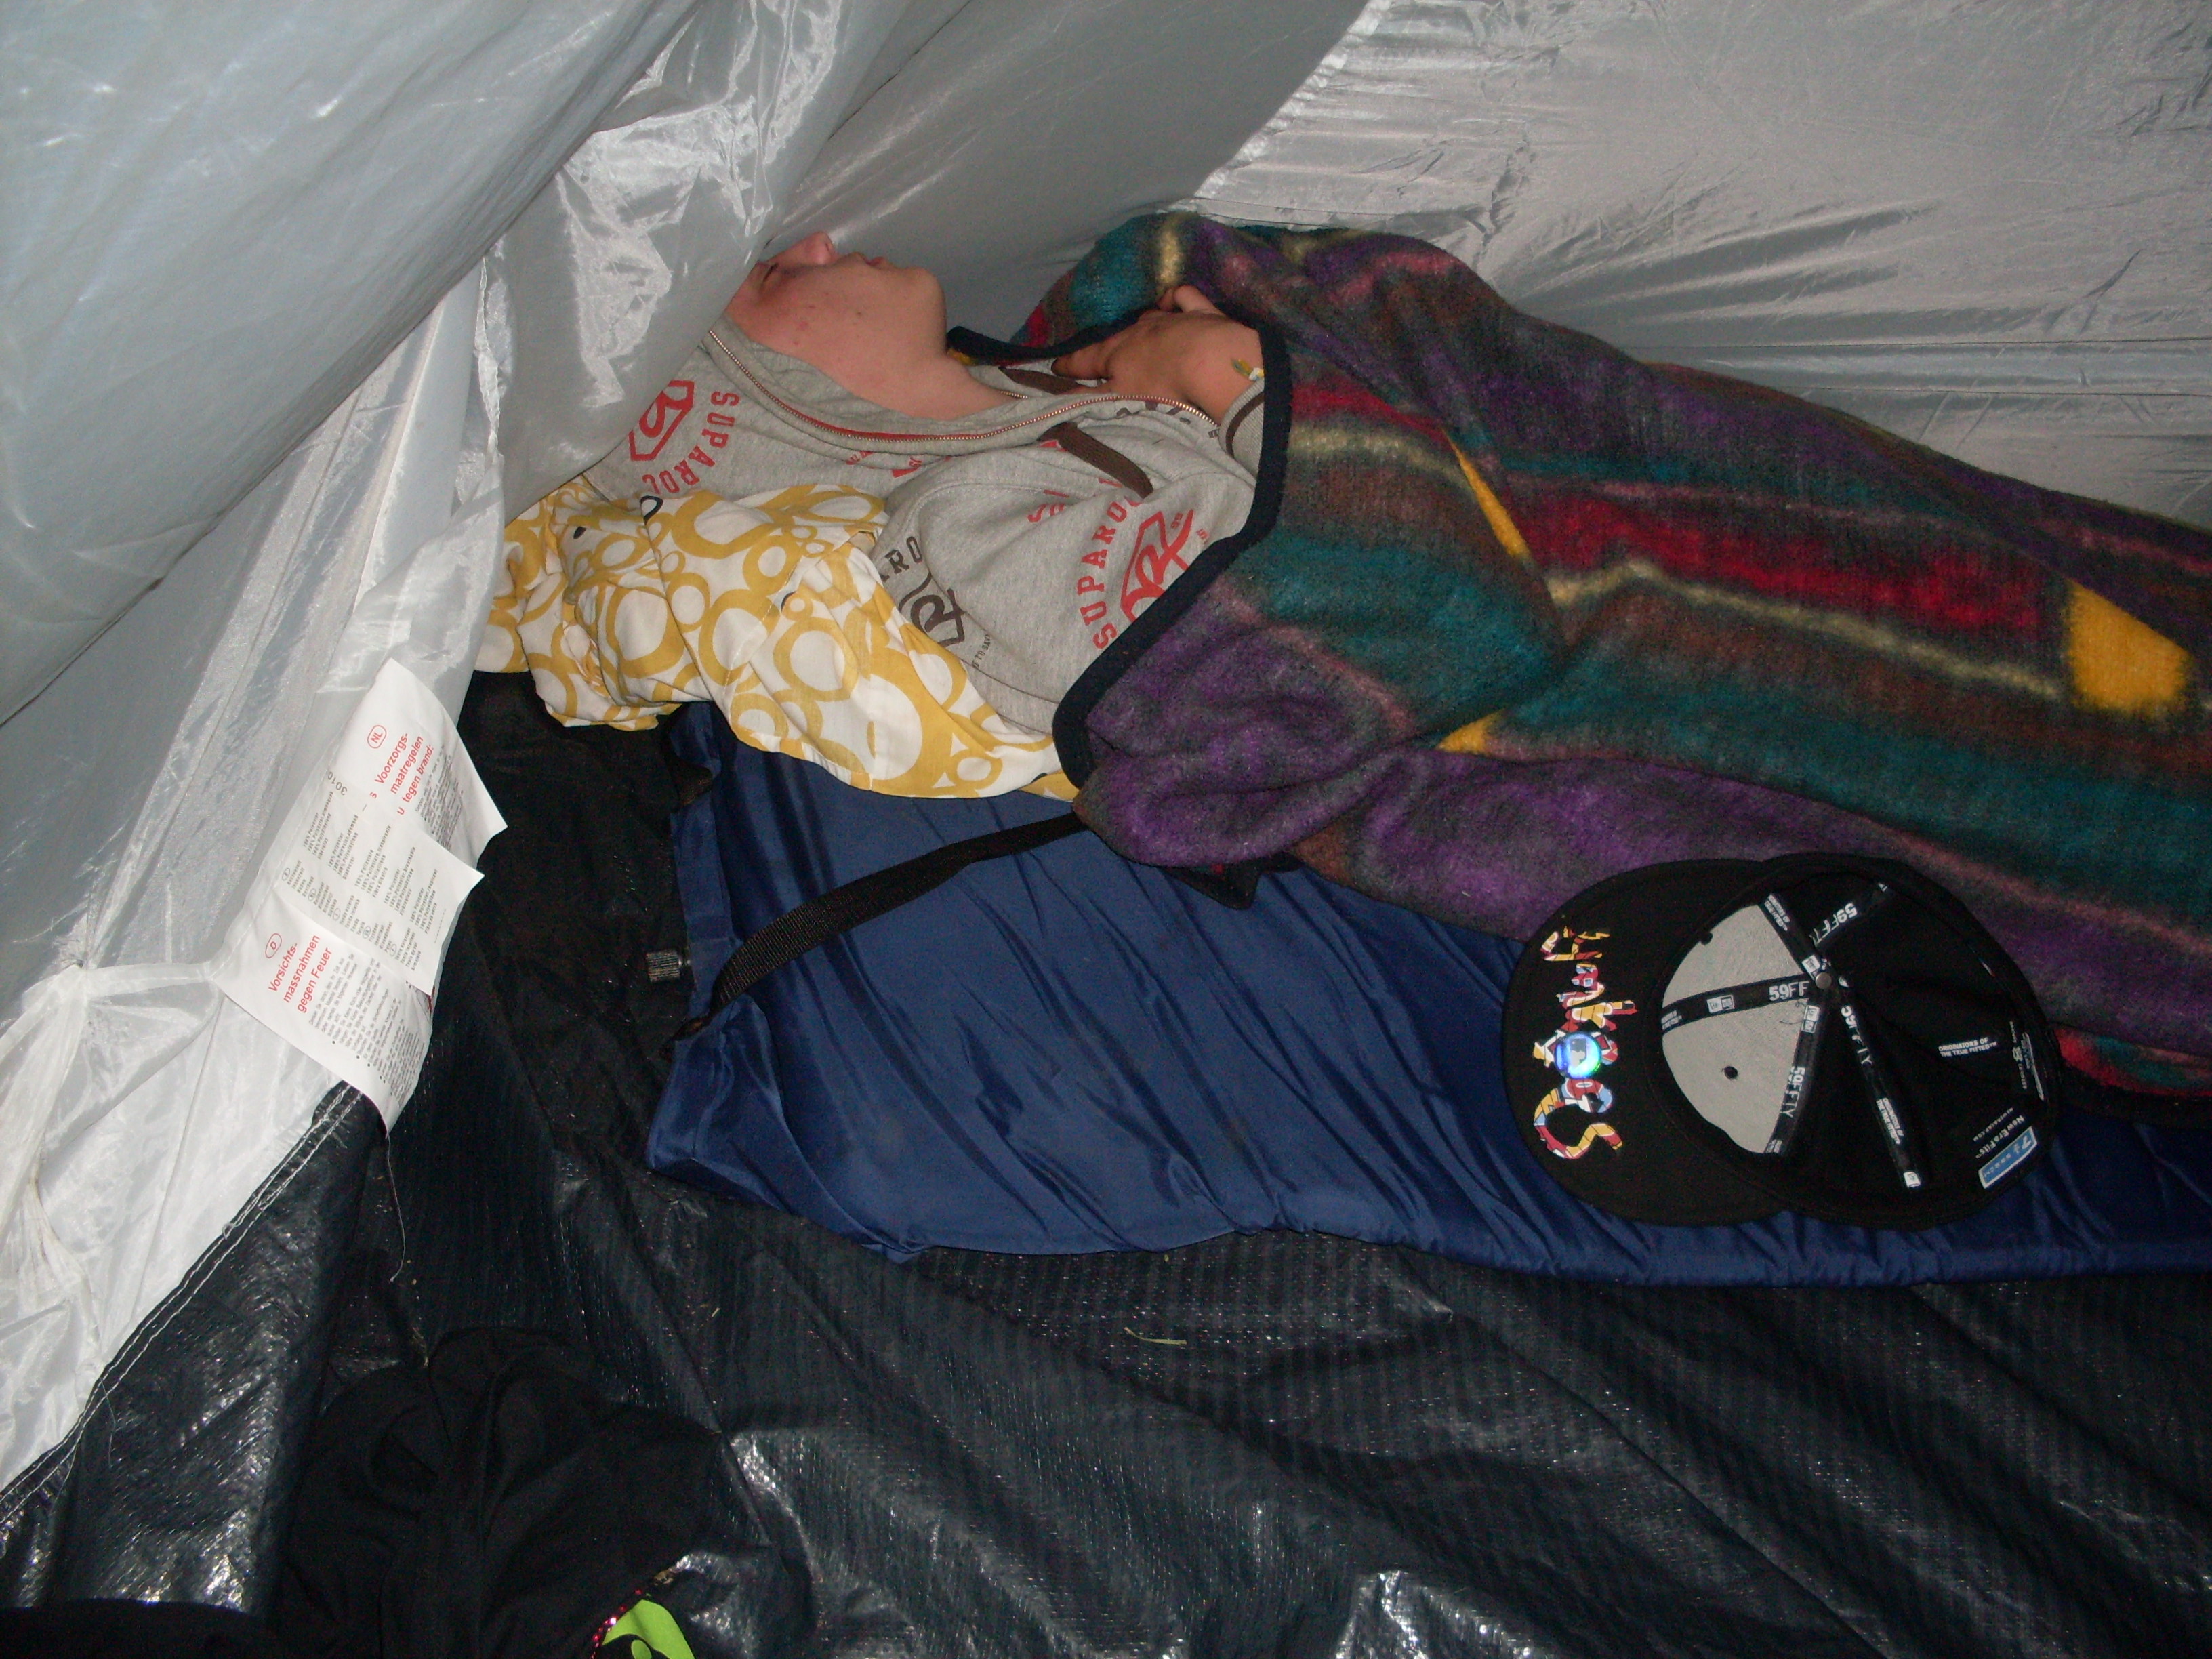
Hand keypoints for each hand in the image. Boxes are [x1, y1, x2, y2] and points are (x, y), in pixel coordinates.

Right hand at [1054, 287, 1260, 423]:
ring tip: (1132, 333)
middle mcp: (1140, 331)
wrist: (1210, 362)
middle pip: (1116, 339)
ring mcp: (1170, 319)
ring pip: (1147, 317)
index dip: (1070, 365)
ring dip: (1137, 325)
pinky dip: (1174, 298)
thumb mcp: (1119, 398)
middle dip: (1104, 347)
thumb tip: (1056, 400)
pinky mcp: (1199, 313)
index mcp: (1117, 353)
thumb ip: (1090, 398)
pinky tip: (1171, 301)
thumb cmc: (1161, 385)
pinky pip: (1182, 297)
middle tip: (1095, 355)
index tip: (1056, 367)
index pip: (1086, 359)